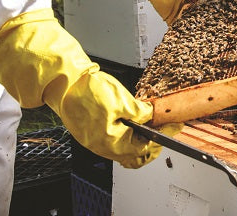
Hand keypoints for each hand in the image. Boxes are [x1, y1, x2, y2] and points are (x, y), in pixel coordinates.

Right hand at [0, 9, 176, 167]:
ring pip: (124, 148)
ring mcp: (95, 140)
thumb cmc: (87, 89)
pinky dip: (126, 133)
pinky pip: (113, 139)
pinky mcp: (90, 131)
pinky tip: (132, 119)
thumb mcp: (123, 100)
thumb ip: (141, 113)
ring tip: (150, 122)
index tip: (173, 126)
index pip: (144, 150)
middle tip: (164, 126)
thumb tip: (154, 118)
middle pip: (134, 155)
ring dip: (139, 138)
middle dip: (152, 143)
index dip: (163, 138)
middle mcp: (102, 146)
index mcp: (111, 142)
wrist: (63, 80)